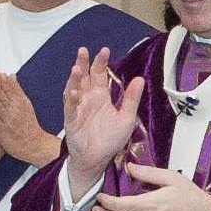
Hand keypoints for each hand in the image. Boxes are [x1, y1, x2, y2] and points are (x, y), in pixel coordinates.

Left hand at [0, 69, 59, 167]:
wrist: (34, 144)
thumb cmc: (28, 123)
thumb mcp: (25, 103)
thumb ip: (16, 89)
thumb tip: (11, 75)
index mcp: (19, 101)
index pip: (8, 88)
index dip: (0, 80)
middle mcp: (14, 109)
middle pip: (2, 95)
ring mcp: (9, 120)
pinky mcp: (4, 131)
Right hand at [61, 47, 140, 196]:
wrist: (98, 159)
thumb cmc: (110, 139)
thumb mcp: (126, 118)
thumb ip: (131, 99)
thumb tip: (139, 79)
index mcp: (101, 96)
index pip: (99, 75)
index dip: (100, 62)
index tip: (104, 50)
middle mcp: (88, 99)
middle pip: (84, 77)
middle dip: (83, 64)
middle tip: (83, 51)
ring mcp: (78, 109)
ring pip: (74, 89)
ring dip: (75, 79)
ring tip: (77, 68)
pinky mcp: (72, 121)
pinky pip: (70, 109)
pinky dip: (72, 100)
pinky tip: (75, 92)